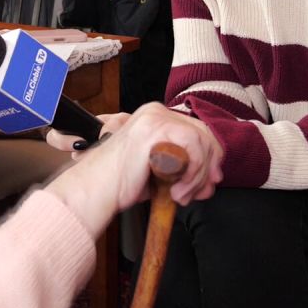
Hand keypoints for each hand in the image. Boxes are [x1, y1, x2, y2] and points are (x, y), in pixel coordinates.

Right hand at [44, 103, 223, 237]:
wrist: (95, 190)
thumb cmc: (120, 183)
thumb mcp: (158, 170)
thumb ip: (183, 167)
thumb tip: (212, 178)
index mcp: (155, 117)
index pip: (197, 130)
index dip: (210, 157)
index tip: (209, 182)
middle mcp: (156, 111)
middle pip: (203, 133)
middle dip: (209, 166)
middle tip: (202, 191)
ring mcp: (155, 117)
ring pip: (200, 142)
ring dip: (198, 176)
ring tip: (181, 195)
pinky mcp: (155, 129)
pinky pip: (192, 147)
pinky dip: (192, 174)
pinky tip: (177, 190)